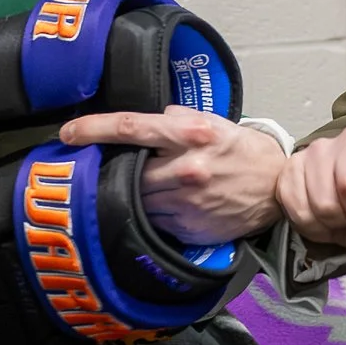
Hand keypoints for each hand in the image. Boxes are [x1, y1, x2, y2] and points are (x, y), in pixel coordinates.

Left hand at [57, 108, 286, 244]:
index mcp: (191, 135)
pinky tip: (169, 204)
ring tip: (154, 186)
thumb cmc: (243, 152)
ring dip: (137, 192)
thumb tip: (145, 119)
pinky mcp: (188, 227)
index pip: (130, 128)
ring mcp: (186, 202)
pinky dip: (154, 211)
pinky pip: (154, 219)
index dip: (93, 129)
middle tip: (126, 168)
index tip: (68, 133)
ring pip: (137, 197)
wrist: (277, 190)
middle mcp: (187, 169)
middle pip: (128, 169)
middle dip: (122, 169)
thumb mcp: (215, 122)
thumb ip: (177, 116)